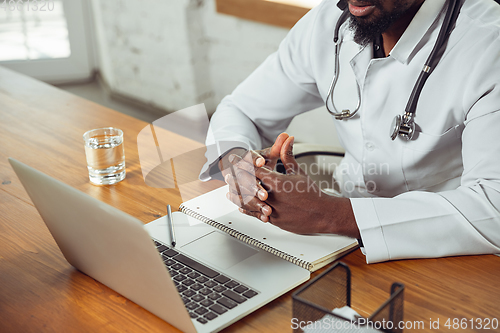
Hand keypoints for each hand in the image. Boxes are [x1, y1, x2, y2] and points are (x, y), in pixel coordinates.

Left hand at [227, 136, 359, 237]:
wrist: (322, 213)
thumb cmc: (312, 193)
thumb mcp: (298, 172)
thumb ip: (287, 155)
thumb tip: (287, 139)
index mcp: (277, 181)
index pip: (253, 169)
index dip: (242, 162)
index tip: (234, 158)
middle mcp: (272, 196)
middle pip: (246, 185)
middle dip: (235, 179)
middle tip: (227, 174)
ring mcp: (271, 209)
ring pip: (247, 201)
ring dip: (237, 195)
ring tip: (230, 190)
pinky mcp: (273, 220)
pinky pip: (255, 214)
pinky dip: (247, 209)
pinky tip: (241, 206)